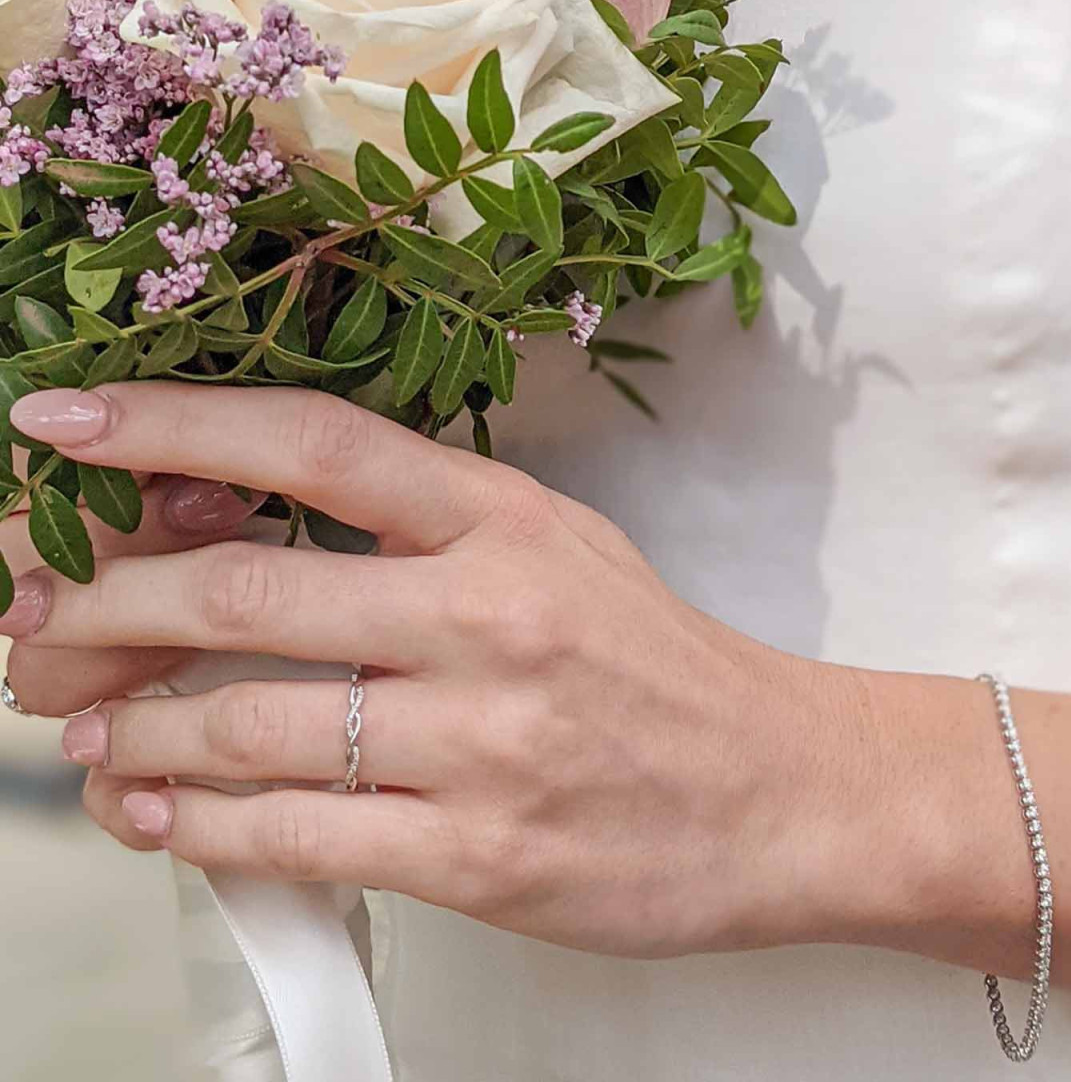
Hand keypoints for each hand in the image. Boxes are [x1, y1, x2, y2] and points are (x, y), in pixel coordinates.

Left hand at [0, 384, 888, 958]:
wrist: (784, 790)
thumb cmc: (661, 667)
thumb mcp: (555, 554)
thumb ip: (417, 536)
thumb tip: (240, 529)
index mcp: (508, 522)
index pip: (313, 445)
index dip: (173, 424)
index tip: (66, 423)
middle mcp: (492, 617)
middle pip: (244, 592)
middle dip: (104, 600)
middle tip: (36, 610)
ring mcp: (487, 743)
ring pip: (246, 729)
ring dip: (132, 731)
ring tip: (84, 728)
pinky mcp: (484, 857)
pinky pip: (297, 838)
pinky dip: (193, 829)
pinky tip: (151, 816)